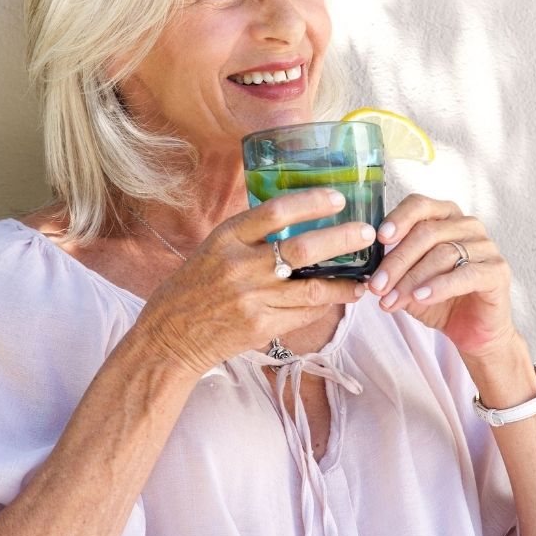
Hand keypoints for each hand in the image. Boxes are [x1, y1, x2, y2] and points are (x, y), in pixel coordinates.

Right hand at [135, 189, 369, 375]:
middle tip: (367, 233)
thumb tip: (295, 216)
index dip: (310, 202)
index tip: (337, 198)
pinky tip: (337, 298)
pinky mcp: (260, 328)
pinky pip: (302, 314)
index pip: (275, 212)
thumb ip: (248, 235)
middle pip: (303, 248)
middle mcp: (239, 267)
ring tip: (365, 276)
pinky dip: (323, 305)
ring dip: (344, 282)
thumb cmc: (192, 288)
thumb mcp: (212, 249)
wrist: (169, 337)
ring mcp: (251, 300)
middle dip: (342, 238)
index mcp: (225, 239)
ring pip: (312, 289)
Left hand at [366, 194, 518, 359]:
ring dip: (411, 279)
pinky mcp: (498, 272)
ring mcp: (486, 247)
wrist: (470, 330)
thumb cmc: (437, 298)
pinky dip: (439, 286)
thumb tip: (365, 269)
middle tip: (377, 286)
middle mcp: (468, 226)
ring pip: (443, 254)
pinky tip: (420, 298)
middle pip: (427, 232)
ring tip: (391, 301)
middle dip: (396, 261)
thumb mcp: (407, 280)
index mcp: (445, 217)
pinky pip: (466, 274)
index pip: (419, 204)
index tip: (379, 239)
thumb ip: (391, 267)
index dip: (398, 218)